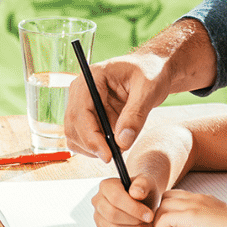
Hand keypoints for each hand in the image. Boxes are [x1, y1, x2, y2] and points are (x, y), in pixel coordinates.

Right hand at [64, 19, 215, 157]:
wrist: (153, 69)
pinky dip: (96, 147)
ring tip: (119, 147)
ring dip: (93, 148)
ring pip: (75, 136)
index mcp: (91, 77)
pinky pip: (84, 138)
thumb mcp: (148, 90)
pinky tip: (115, 144)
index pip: (80, 112)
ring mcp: (82, 104)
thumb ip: (135, 115)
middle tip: (115, 157)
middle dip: (92, 146)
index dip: (90, 137)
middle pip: (73, 126)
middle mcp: (80, 90)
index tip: (108, 155)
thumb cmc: (151, 71)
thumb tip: (122, 143)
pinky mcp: (88, 115)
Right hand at [92, 174, 161, 226]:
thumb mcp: (147, 182)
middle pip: (112, 214)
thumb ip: (143, 183)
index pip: (115, 198)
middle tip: (149, 221)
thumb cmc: (143, 190)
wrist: (142, 200)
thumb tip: (135, 193)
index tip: (149, 215)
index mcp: (106, 185)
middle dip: (134, 221)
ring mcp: (98, 216)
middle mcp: (98, 200)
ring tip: (147, 226)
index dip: (133, 208)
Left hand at [151, 189, 226, 226]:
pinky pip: (164, 219)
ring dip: (156, 224)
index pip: (177, 197)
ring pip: (162, 207)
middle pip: (165, 198)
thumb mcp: (217, 224)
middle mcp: (197, 199)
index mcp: (204, 200)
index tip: (165, 226)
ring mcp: (194, 205)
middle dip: (158, 215)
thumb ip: (202, 224)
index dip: (167, 210)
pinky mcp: (192, 216)